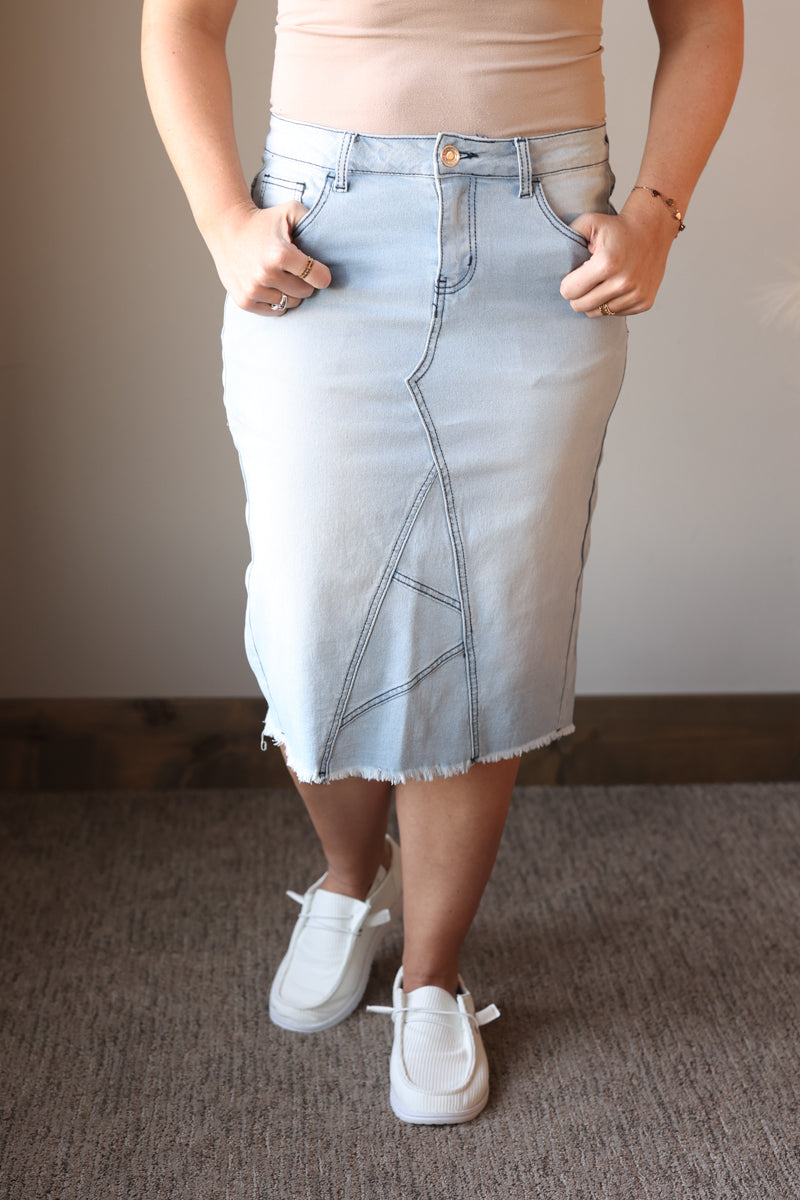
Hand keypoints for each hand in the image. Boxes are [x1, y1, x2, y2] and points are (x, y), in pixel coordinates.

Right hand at [205, 200, 331, 314]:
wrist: (226, 228)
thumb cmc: (264, 221)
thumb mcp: (290, 210)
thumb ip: (313, 219)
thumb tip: (335, 236)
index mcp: (280, 254)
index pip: (319, 278)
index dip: (321, 274)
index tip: (318, 270)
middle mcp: (266, 274)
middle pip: (305, 293)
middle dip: (304, 282)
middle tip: (294, 270)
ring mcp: (254, 290)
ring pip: (290, 303)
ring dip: (290, 292)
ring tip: (280, 275)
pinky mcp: (244, 301)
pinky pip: (274, 311)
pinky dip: (275, 301)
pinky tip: (269, 285)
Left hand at [559, 190, 677, 317]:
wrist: (652, 230)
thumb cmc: (616, 228)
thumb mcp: (590, 222)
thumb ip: (568, 235)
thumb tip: (550, 257)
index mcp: (606, 264)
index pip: (569, 292)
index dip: (568, 283)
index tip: (575, 274)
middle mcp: (623, 283)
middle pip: (580, 307)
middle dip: (578, 294)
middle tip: (586, 279)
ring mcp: (636, 295)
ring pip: (597, 313)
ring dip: (595, 300)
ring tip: (603, 281)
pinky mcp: (644, 303)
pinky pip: (615, 314)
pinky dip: (612, 303)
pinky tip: (617, 286)